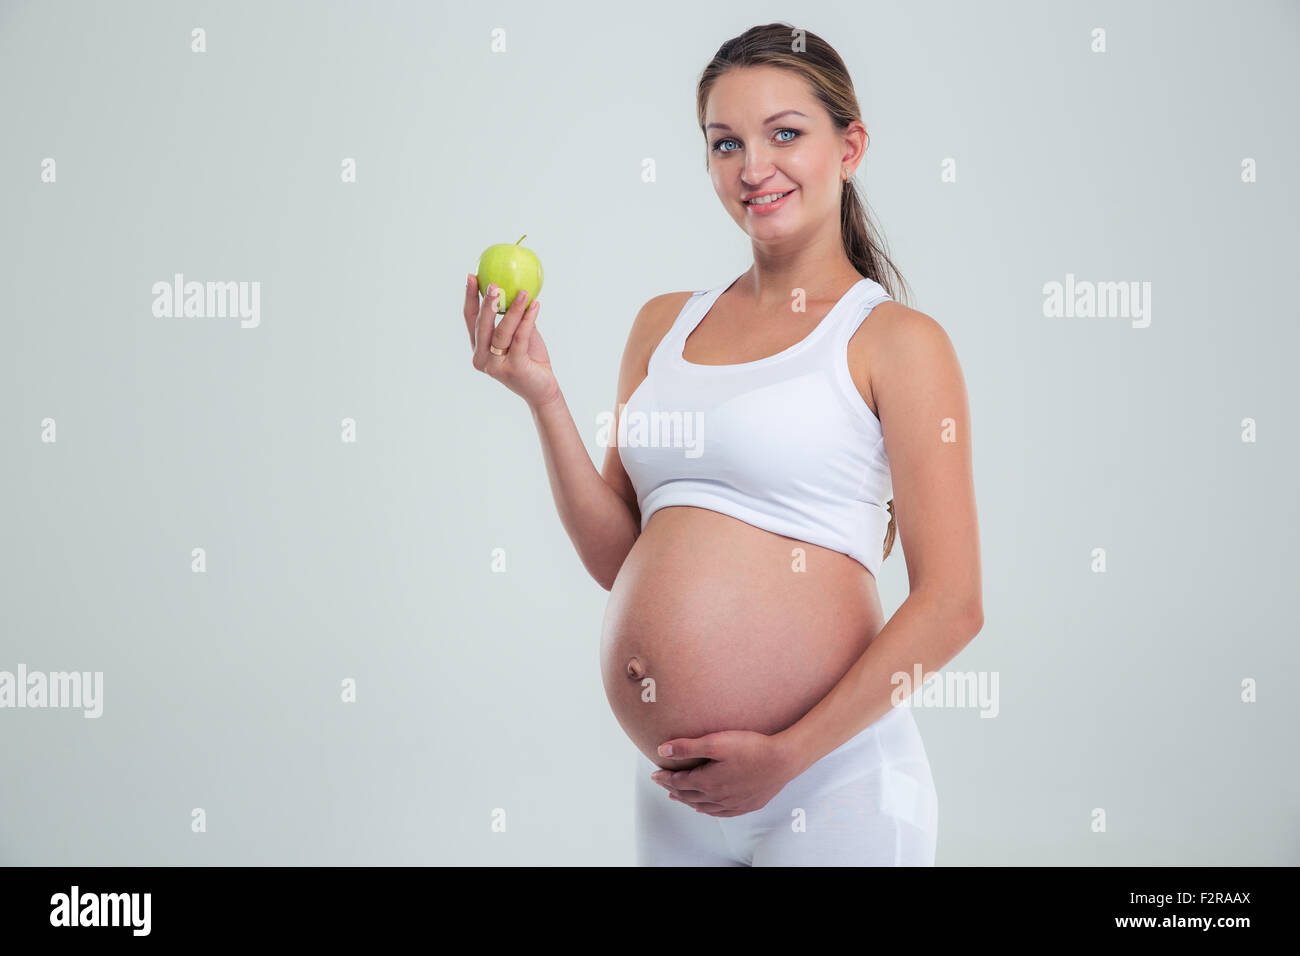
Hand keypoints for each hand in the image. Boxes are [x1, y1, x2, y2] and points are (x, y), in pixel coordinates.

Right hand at [464, 274, 559, 408]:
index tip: (472, 276)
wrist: (543, 390)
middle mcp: (482, 359)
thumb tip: (514, 286)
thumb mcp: (519, 335)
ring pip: (502, 332)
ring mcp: (496, 366)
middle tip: (493, 283)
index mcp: (478, 349)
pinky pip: (520, 339)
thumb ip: (513, 318)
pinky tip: (535, 305)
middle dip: (486, 302)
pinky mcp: (513, 369)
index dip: (470, 298)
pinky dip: (528, 320)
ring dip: (513, 309)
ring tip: (523, 292)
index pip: (470, 320)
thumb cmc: (531, 360)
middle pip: (481, 325)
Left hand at [649, 730, 798, 816]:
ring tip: (679, 797)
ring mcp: (733, 803)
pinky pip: (722, 813)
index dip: (665, 778)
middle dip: (674, 789)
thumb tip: (662, 750)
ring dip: (689, 801)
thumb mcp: (716, 742)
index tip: (655, 774)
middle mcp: (718, 797)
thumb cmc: (751, 748)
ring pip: (704, 806)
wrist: (783, 760)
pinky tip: (706, 809)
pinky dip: (709, 811)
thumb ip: (688, 747)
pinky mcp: (747, 804)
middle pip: (689, 795)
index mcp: (708, 782)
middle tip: (663, 784)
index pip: (679, 782)